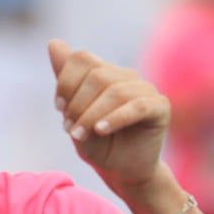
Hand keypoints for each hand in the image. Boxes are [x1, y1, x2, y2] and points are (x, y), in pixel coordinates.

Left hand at [48, 39, 170, 192]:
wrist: (122, 172)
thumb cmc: (98, 144)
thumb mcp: (74, 114)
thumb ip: (65, 80)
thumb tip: (54, 42)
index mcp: (105, 73)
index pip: (82, 59)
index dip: (66, 82)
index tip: (59, 108)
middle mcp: (126, 77)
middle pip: (96, 75)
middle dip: (77, 104)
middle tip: (70, 129)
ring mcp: (146, 90)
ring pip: (114, 92)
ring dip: (91, 116)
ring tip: (80, 135)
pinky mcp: (160, 107)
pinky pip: (136, 107)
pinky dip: (114, 118)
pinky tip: (100, 131)